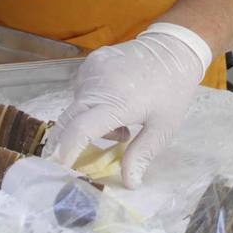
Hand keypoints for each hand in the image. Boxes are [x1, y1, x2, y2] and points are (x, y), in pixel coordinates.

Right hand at [45, 23, 210, 188]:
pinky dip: (90, 103)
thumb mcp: (163, 127)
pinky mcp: (91, 61)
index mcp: (118, 103)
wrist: (174, 49)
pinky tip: (112, 104)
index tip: (59, 169)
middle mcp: (98, 85)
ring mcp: (93, 69)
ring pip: (76, 105)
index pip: (80, 130)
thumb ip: (142, 154)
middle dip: (64, 143)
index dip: (66, 151)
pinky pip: (81, 89)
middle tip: (70, 161)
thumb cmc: (172, 91)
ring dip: (87, 122)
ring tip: (120, 125)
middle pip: (67, 119)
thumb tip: (129, 183)